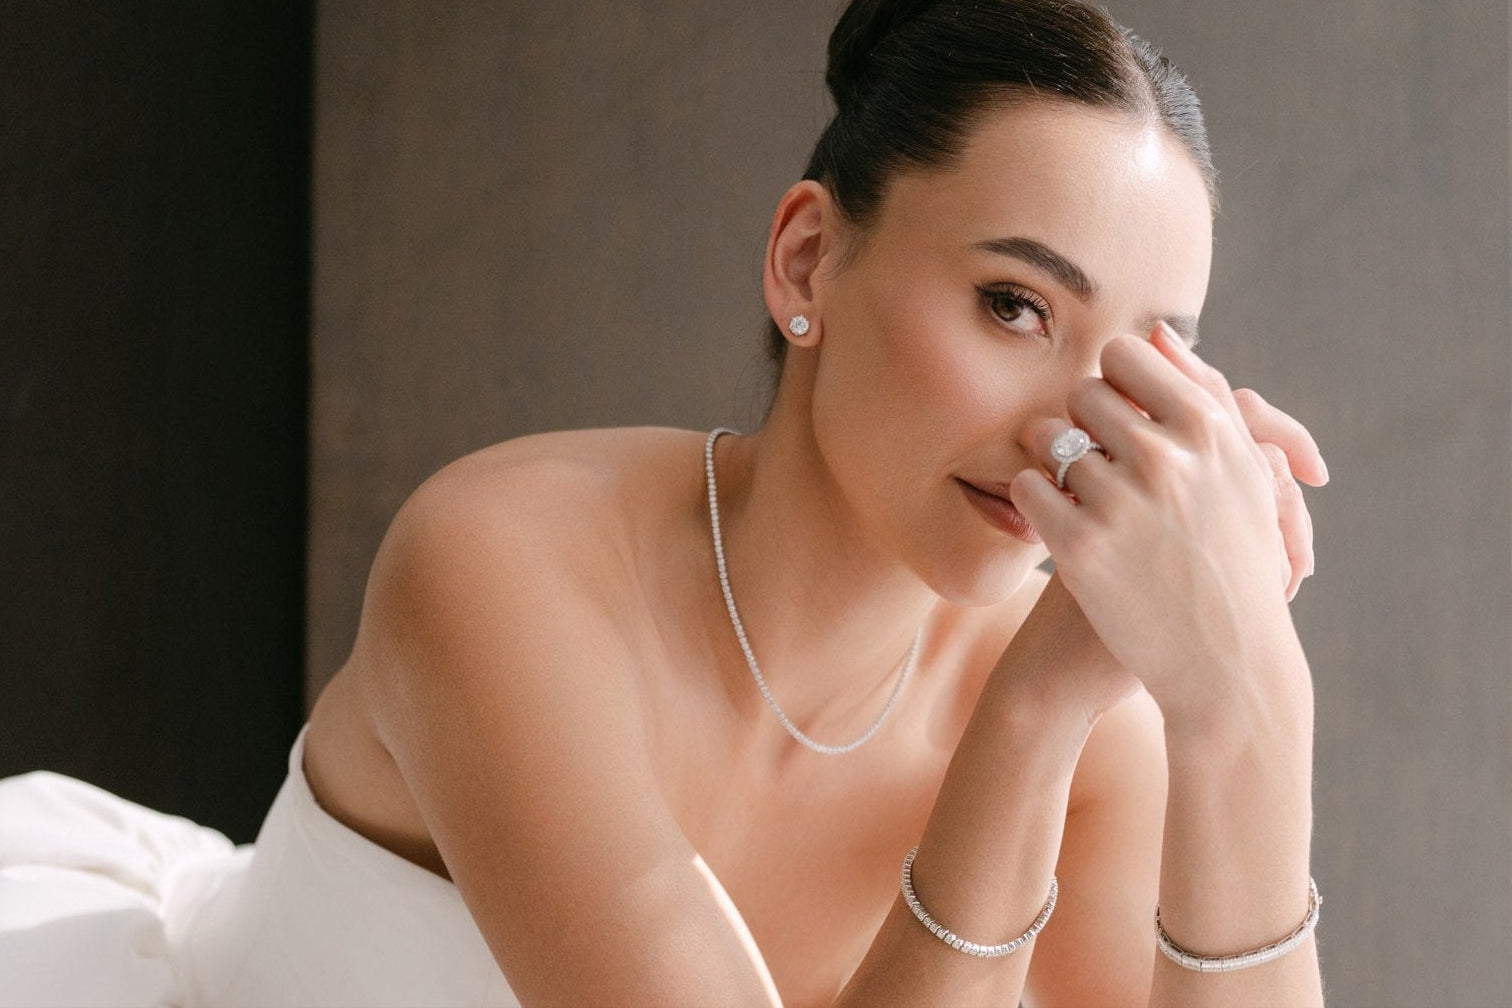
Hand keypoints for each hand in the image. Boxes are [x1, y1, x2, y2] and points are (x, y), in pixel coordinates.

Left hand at [1007, 324, 1308, 725]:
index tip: (1119, 413)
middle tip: (1101, 462)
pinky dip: (1034, 502)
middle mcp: (1165, 459)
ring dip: (1055, 464)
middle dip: (1085, 423)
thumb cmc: (1233, 560)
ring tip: (1084, 498)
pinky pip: (1027, 488)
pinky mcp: (1080, 549)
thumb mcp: (1240, 475)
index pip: (1127, 354)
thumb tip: (1157, 334)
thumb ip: (1202, 396)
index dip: (1114, 380)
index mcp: (1208, 430)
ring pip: (1049, 439)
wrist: (1224, 664)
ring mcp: (1120, 503)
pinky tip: (1057, 524)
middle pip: (1083, 394)